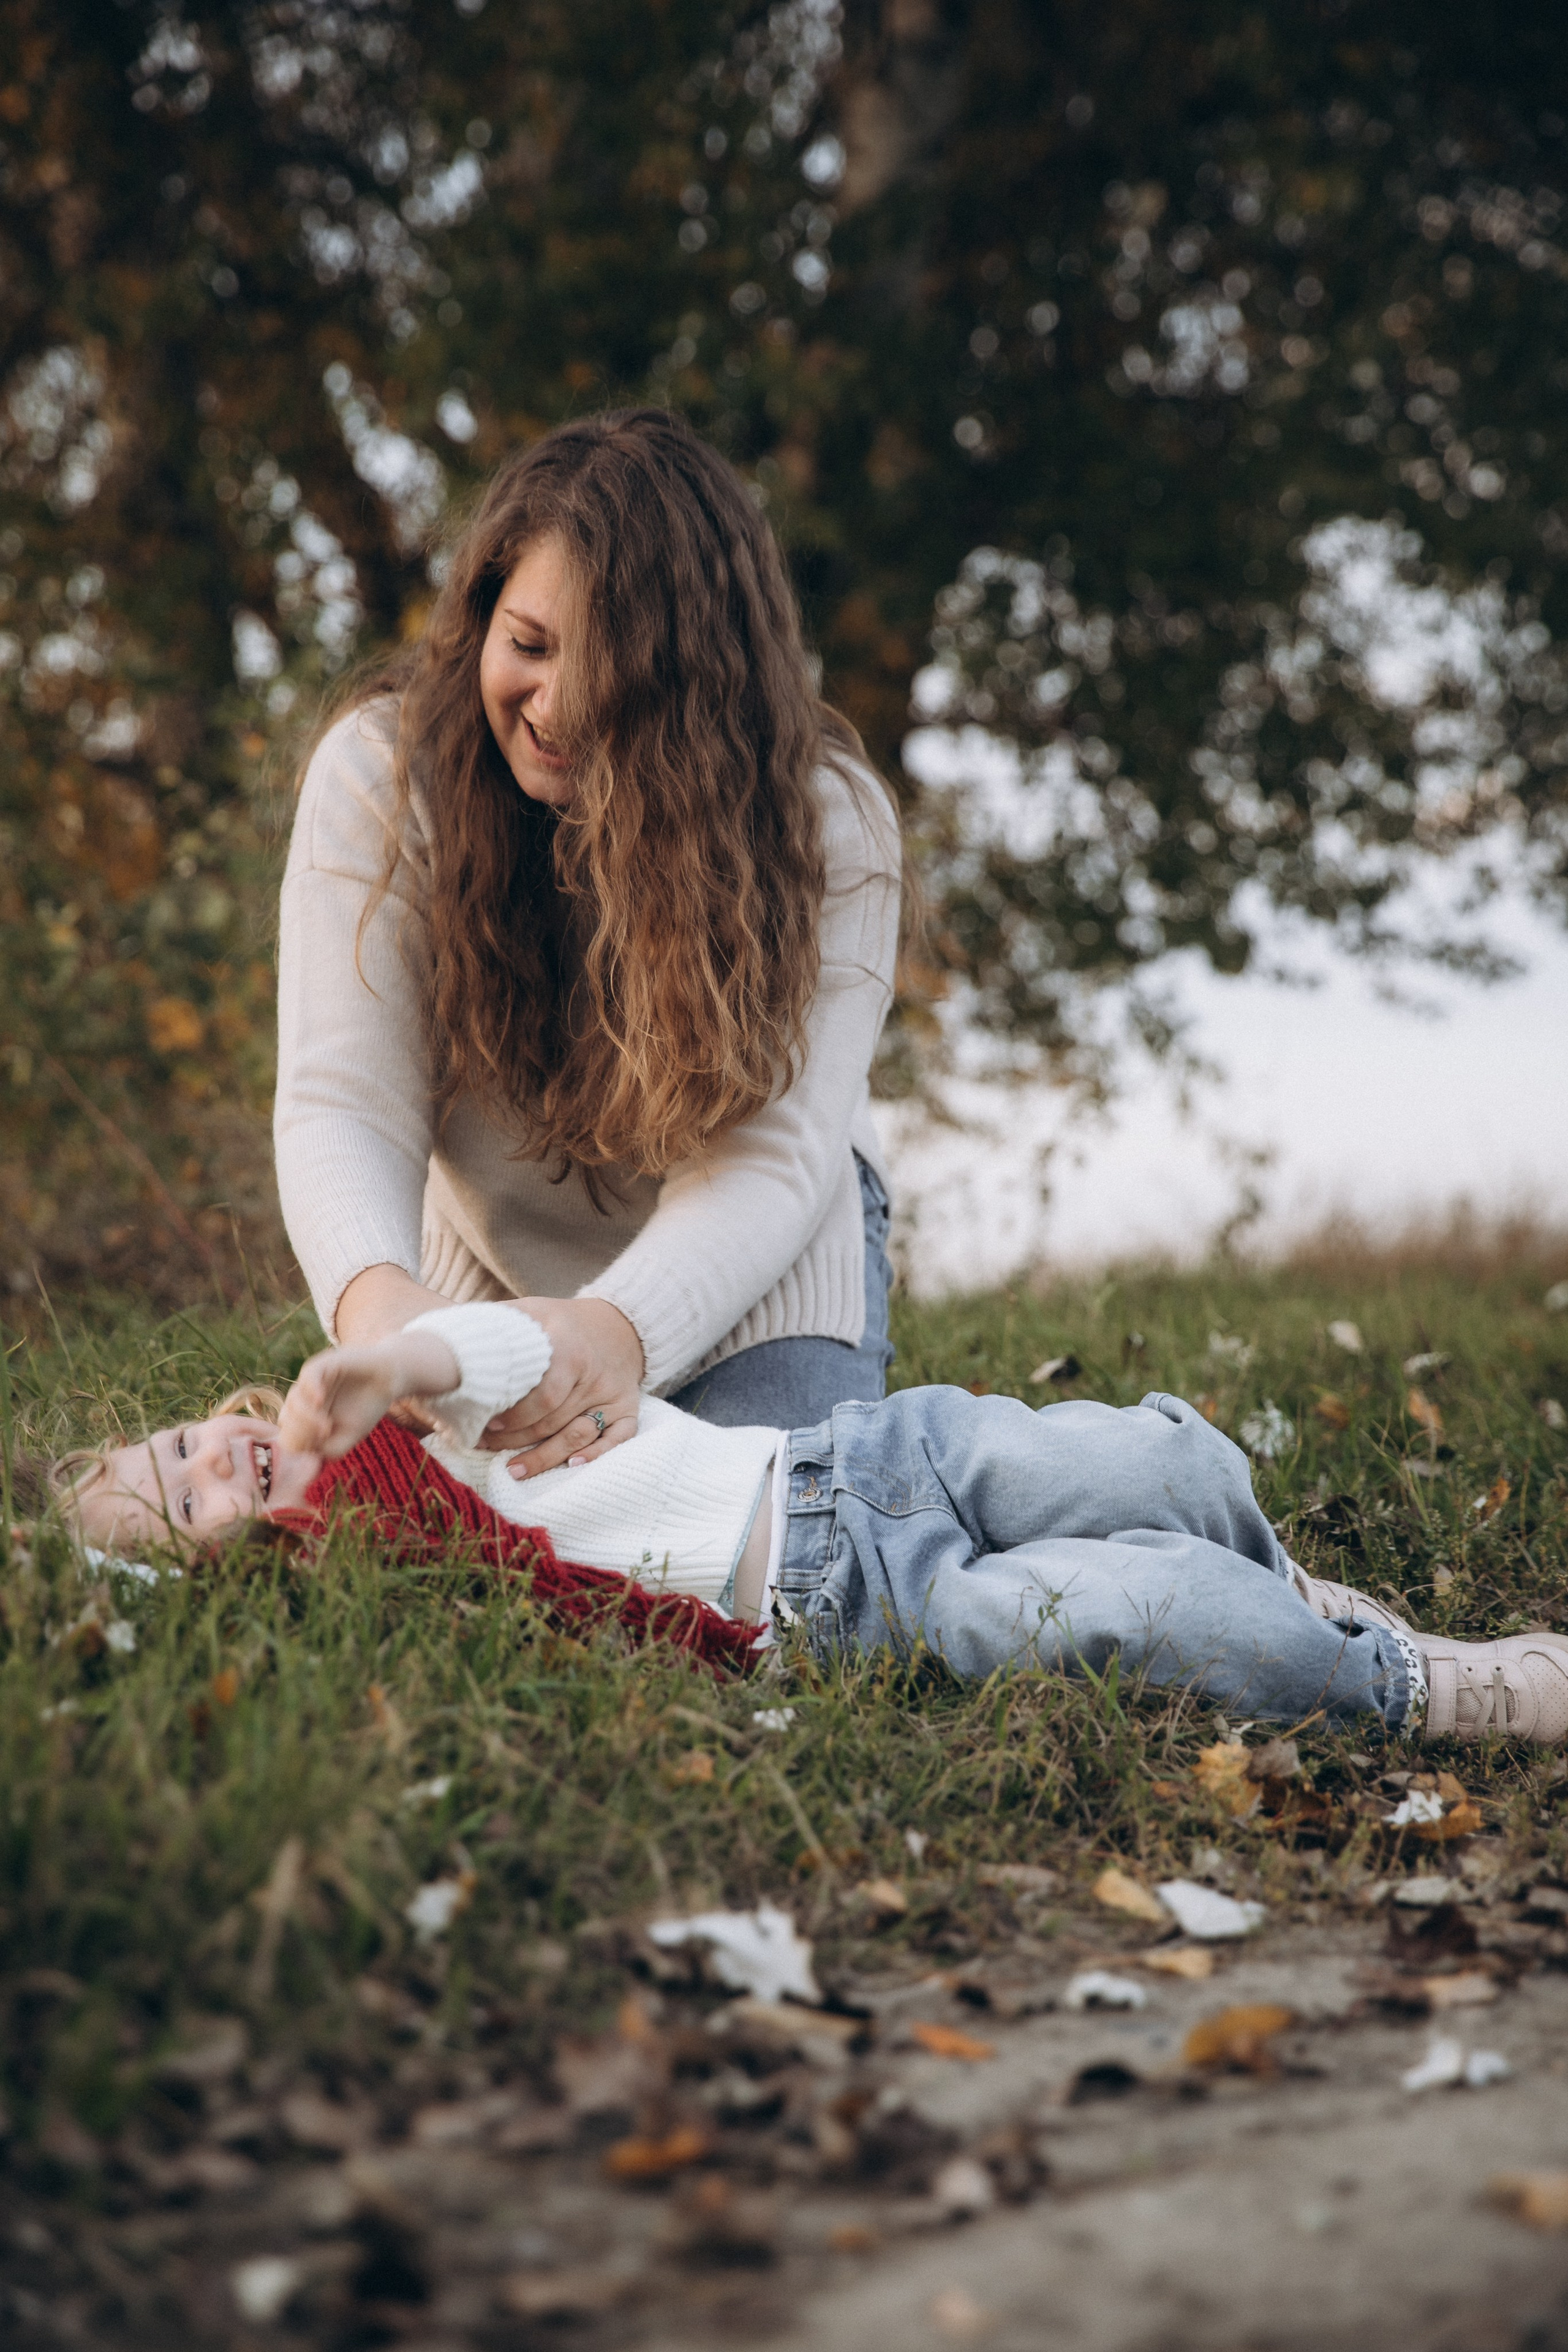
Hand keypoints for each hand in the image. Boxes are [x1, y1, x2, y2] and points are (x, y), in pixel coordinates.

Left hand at [279, 1329, 460, 1458]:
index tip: (322, 1446)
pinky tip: (321, 1401)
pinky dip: (310, 1390)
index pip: (288, 1437)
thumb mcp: (350, 1437)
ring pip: (293, 1402)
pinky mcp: (322, 1364)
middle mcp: (303, 1399)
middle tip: (325, 1435)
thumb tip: (310, 1450)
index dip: (301, 1445)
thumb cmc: (367, 1408)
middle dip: (302, 1433)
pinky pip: (307, 1377)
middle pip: (285, 1421)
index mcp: (306, 1418)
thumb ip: (330, 1449)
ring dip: (307, 1419)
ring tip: (327, 1426)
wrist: (388, 1379)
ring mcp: (310, 1381)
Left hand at [483, 1297, 643, 1479]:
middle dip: (516, 1439)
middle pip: (552, 1420)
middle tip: (485, 1447)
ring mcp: (613, 1394)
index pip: (542, 1395)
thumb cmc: (561, 1322)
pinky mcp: (628, 1408)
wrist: (618, 1323)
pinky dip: (595, 1455)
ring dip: (544, 1457)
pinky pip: (617, 1439)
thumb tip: (451, 1340)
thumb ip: (498, 1324)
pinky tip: (571, 1467)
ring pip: (577, 1435)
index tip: (485, 1424)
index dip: (513, 1415)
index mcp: (568, 1348)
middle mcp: (593, 1374)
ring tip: (514, 1470)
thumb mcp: (531, 1311)